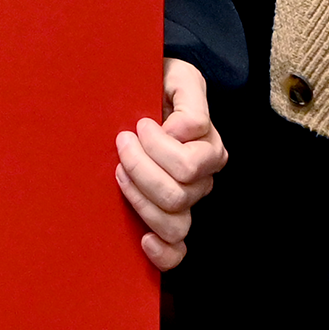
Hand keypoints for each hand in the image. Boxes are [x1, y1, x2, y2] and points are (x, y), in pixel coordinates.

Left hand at [115, 57, 227, 271]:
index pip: (187, 164)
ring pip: (175, 222)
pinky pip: (177, 252)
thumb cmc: (159, 85)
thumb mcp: (178, 77)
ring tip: (119, 173)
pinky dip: (163, 252)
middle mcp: (203, 177)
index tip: (138, 124)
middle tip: (121, 143)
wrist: (144, 94)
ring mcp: (188, 201)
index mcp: (208, 146)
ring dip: (140, 199)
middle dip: (140, 168)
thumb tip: (180, 133)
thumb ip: (188, 98)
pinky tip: (143, 239)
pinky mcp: (169, 219)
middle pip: (177, 193)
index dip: (157, 146)